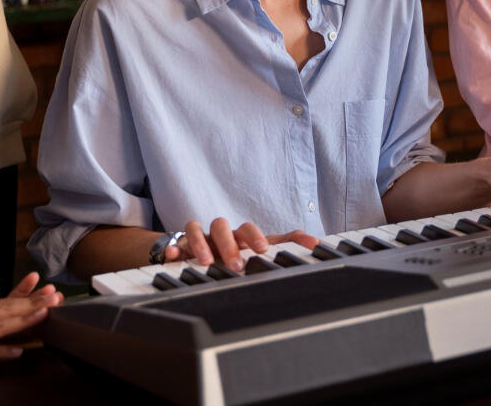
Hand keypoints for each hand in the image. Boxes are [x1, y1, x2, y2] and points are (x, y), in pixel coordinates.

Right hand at [172, 218, 318, 272]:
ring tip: (205, 261)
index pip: (251, 228)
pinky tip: (174, 256)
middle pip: (224, 227)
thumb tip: (316, 241)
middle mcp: (223, 234)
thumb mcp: (259, 249)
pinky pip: (176, 240)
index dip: (258, 236)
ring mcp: (202, 238)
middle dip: (230, 244)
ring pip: (200, 229)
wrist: (201, 249)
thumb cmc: (235, 248)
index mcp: (241, 236)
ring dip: (203, 244)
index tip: (265, 249)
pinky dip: (174, 247)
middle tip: (237, 264)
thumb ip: (286, 245)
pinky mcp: (183, 245)